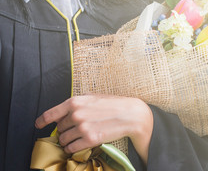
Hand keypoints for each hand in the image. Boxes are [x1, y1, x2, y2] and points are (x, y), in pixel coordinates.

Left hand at [35, 95, 152, 163]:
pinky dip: (73, 148)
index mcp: (75, 102)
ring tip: (78, 137)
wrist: (130, 114)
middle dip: (65, 130)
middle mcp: (76, 114)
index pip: (51, 114)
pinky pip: (72, 148)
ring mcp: (82, 127)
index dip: (42, 121)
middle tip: (75, 129)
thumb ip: (76, 104)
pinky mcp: (90, 139)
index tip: (39, 125)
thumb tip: (63, 113)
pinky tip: (80, 144)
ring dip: (68, 141)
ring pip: (64, 140)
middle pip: (60, 128)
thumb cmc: (113, 104)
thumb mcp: (92, 97)